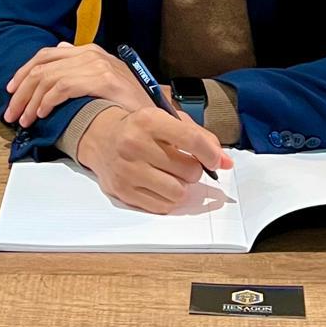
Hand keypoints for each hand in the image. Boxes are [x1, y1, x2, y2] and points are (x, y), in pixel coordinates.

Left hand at [4, 42, 148, 126]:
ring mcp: (97, 65)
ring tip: (26, 120)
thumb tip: (60, 50)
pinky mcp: (102, 80)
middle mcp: (91, 54)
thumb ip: (81, 64)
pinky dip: (47, 101)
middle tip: (11, 113)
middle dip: (21, 91)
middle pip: (42, 66)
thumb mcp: (104, 78)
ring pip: (48, 78)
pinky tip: (43, 114)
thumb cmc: (128, 102)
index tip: (10, 92)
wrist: (156, 115)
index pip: (46, 56)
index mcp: (89, 52)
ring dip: (31, 101)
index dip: (23, 73)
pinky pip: (63, 87)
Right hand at [76, 105, 232, 213]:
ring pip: (178, 192)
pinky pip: (162, 206)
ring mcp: (128, 170)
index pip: (192, 140)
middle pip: (189, 171)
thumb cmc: (140, 128)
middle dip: (193, 170)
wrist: (99, 136)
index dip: (212, 154)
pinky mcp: (123, 191)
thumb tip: (225, 162)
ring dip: (181, 186)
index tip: (217, 161)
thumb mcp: (167, 120)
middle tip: (181, 163)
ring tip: (171, 175)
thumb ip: (200, 137)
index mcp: (149, 120)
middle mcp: (135, 144)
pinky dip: (168, 199)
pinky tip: (159, 184)